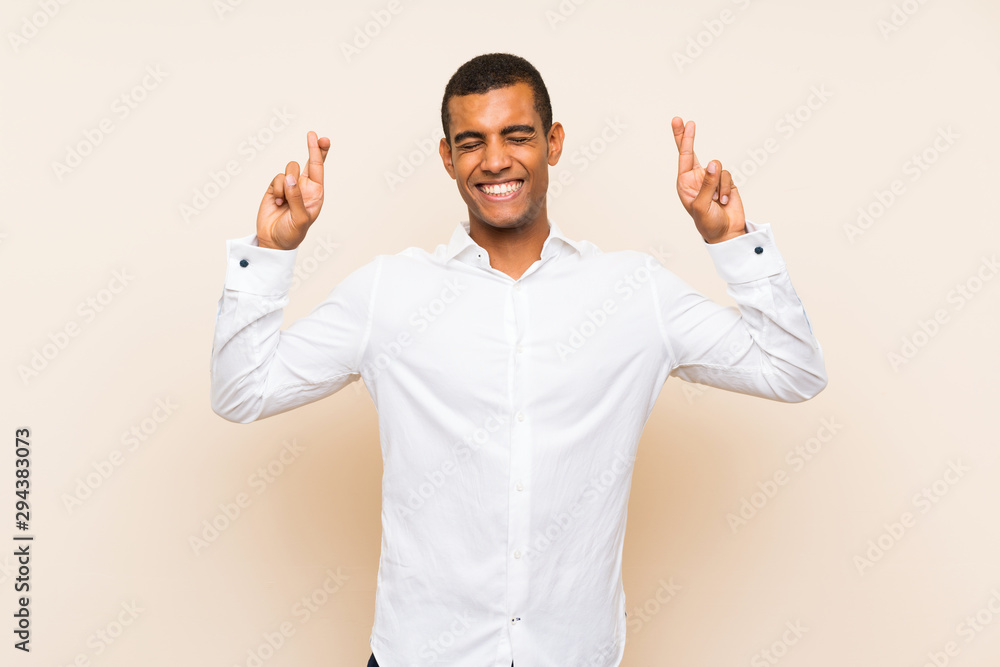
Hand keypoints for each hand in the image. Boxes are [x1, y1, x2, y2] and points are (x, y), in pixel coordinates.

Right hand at [256, 130, 330, 249]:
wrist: (273, 241)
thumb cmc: (292, 233)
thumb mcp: (300, 219)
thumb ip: (296, 198)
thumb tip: (290, 178)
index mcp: (316, 193)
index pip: (319, 169)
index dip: (320, 152)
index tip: (322, 138)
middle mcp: (304, 187)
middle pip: (308, 161)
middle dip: (312, 148)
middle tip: (313, 135)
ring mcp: (290, 186)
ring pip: (289, 170)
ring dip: (287, 184)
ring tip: (285, 201)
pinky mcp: (275, 188)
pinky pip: (277, 178)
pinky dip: (277, 190)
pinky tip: (277, 203)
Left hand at [671, 117, 745, 243]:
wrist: (725, 232)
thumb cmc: (707, 222)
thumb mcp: (702, 205)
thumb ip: (706, 183)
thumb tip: (712, 163)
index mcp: (685, 183)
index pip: (683, 156)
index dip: (683, 138)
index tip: (681, 121)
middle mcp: (696, 178)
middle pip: (692, 152)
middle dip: (687, 137)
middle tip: (684, 121)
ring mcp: (711, 179)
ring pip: (717, 166)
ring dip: (718, 183)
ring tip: (716, 200)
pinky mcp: (725, 181)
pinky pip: (727, 175)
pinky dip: (727, 188)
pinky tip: (724, 200)